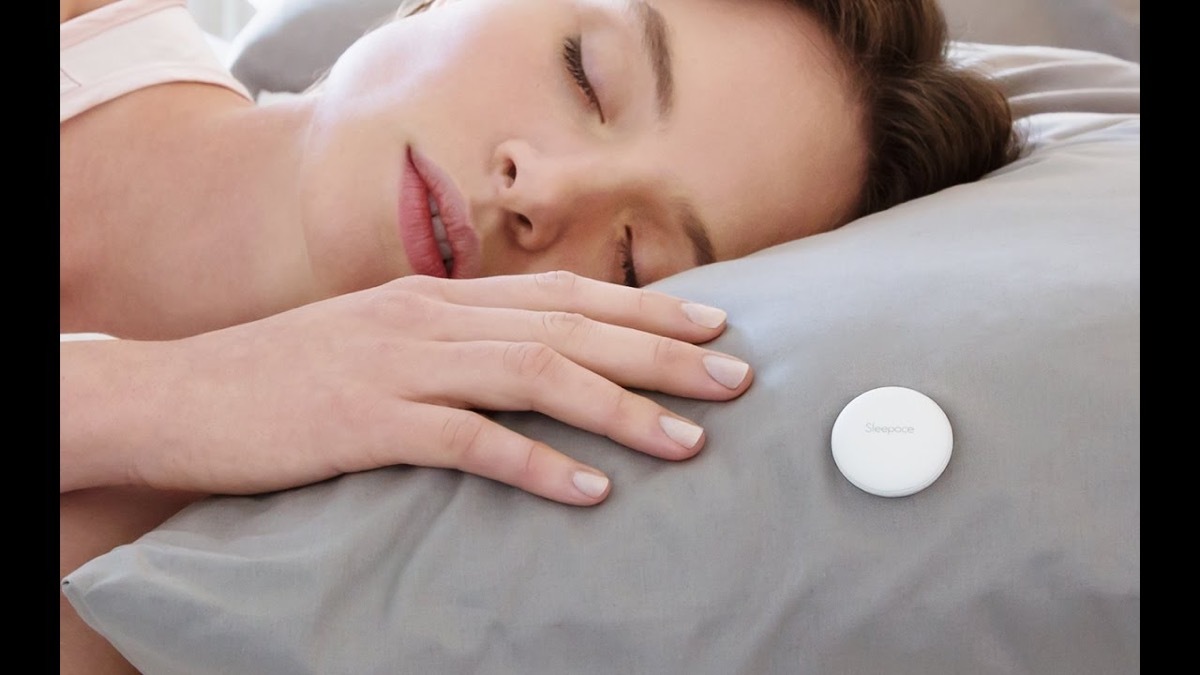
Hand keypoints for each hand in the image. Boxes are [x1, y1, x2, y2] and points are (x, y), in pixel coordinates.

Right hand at [61, 271, 752, 504]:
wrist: (181, 395)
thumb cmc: (288, 376)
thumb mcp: (381, 341)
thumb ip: (452, 344)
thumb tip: (527, 360)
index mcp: (439, 296)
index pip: (563, 294)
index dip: (644, 308)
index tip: (711, 325)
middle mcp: (432, 317)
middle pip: (571, 327)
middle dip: (662, 353)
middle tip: (735, 378)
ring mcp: (402, 365)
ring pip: (537, 376)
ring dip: (622, 408)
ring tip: (689, 439)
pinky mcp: (370, 421)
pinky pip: (470, 441)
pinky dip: (537, 462)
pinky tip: (590, 488)